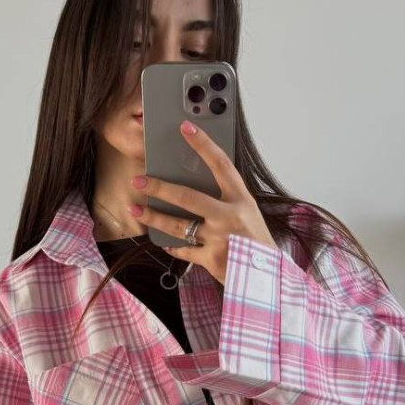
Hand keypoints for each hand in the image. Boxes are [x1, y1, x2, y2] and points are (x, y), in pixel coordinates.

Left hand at [128, 120, 276, 284]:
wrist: (269, 276)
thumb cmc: (257, 242)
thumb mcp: (248, 214)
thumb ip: (226, 201)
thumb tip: (194, 187)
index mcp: (242, 200)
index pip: (221, 164)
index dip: (203, 144)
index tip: (186, 128)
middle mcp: (229, 216)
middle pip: (187, 197)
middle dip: (159, 187)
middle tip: (139, 181)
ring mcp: (219, 238)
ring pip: (177, 225)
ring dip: (153, 217)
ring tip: (135, 209)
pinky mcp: (211, 259)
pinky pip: (184, 250)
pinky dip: (172, 246)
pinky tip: (162, 242)